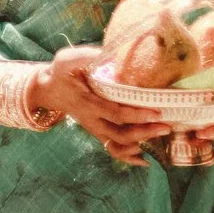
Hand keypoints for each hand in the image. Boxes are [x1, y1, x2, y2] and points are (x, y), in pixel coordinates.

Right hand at [35, 44, 172, 166]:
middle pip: (120, 134)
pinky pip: (112, 148)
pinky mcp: (97, 130)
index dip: (136, 115)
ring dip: (140, 142)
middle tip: (166, 126)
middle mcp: (91, 120)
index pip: (115, 113)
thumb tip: (114, 53)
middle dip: (145, 132)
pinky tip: (144, 159)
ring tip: (161, 135)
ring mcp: (93, 128)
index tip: (156, 112)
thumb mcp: (68, 59)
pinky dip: (128, 156)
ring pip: (118, 144)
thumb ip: (88, 56)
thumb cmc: (60, 72)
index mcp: (86, 103)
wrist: (47, 90)